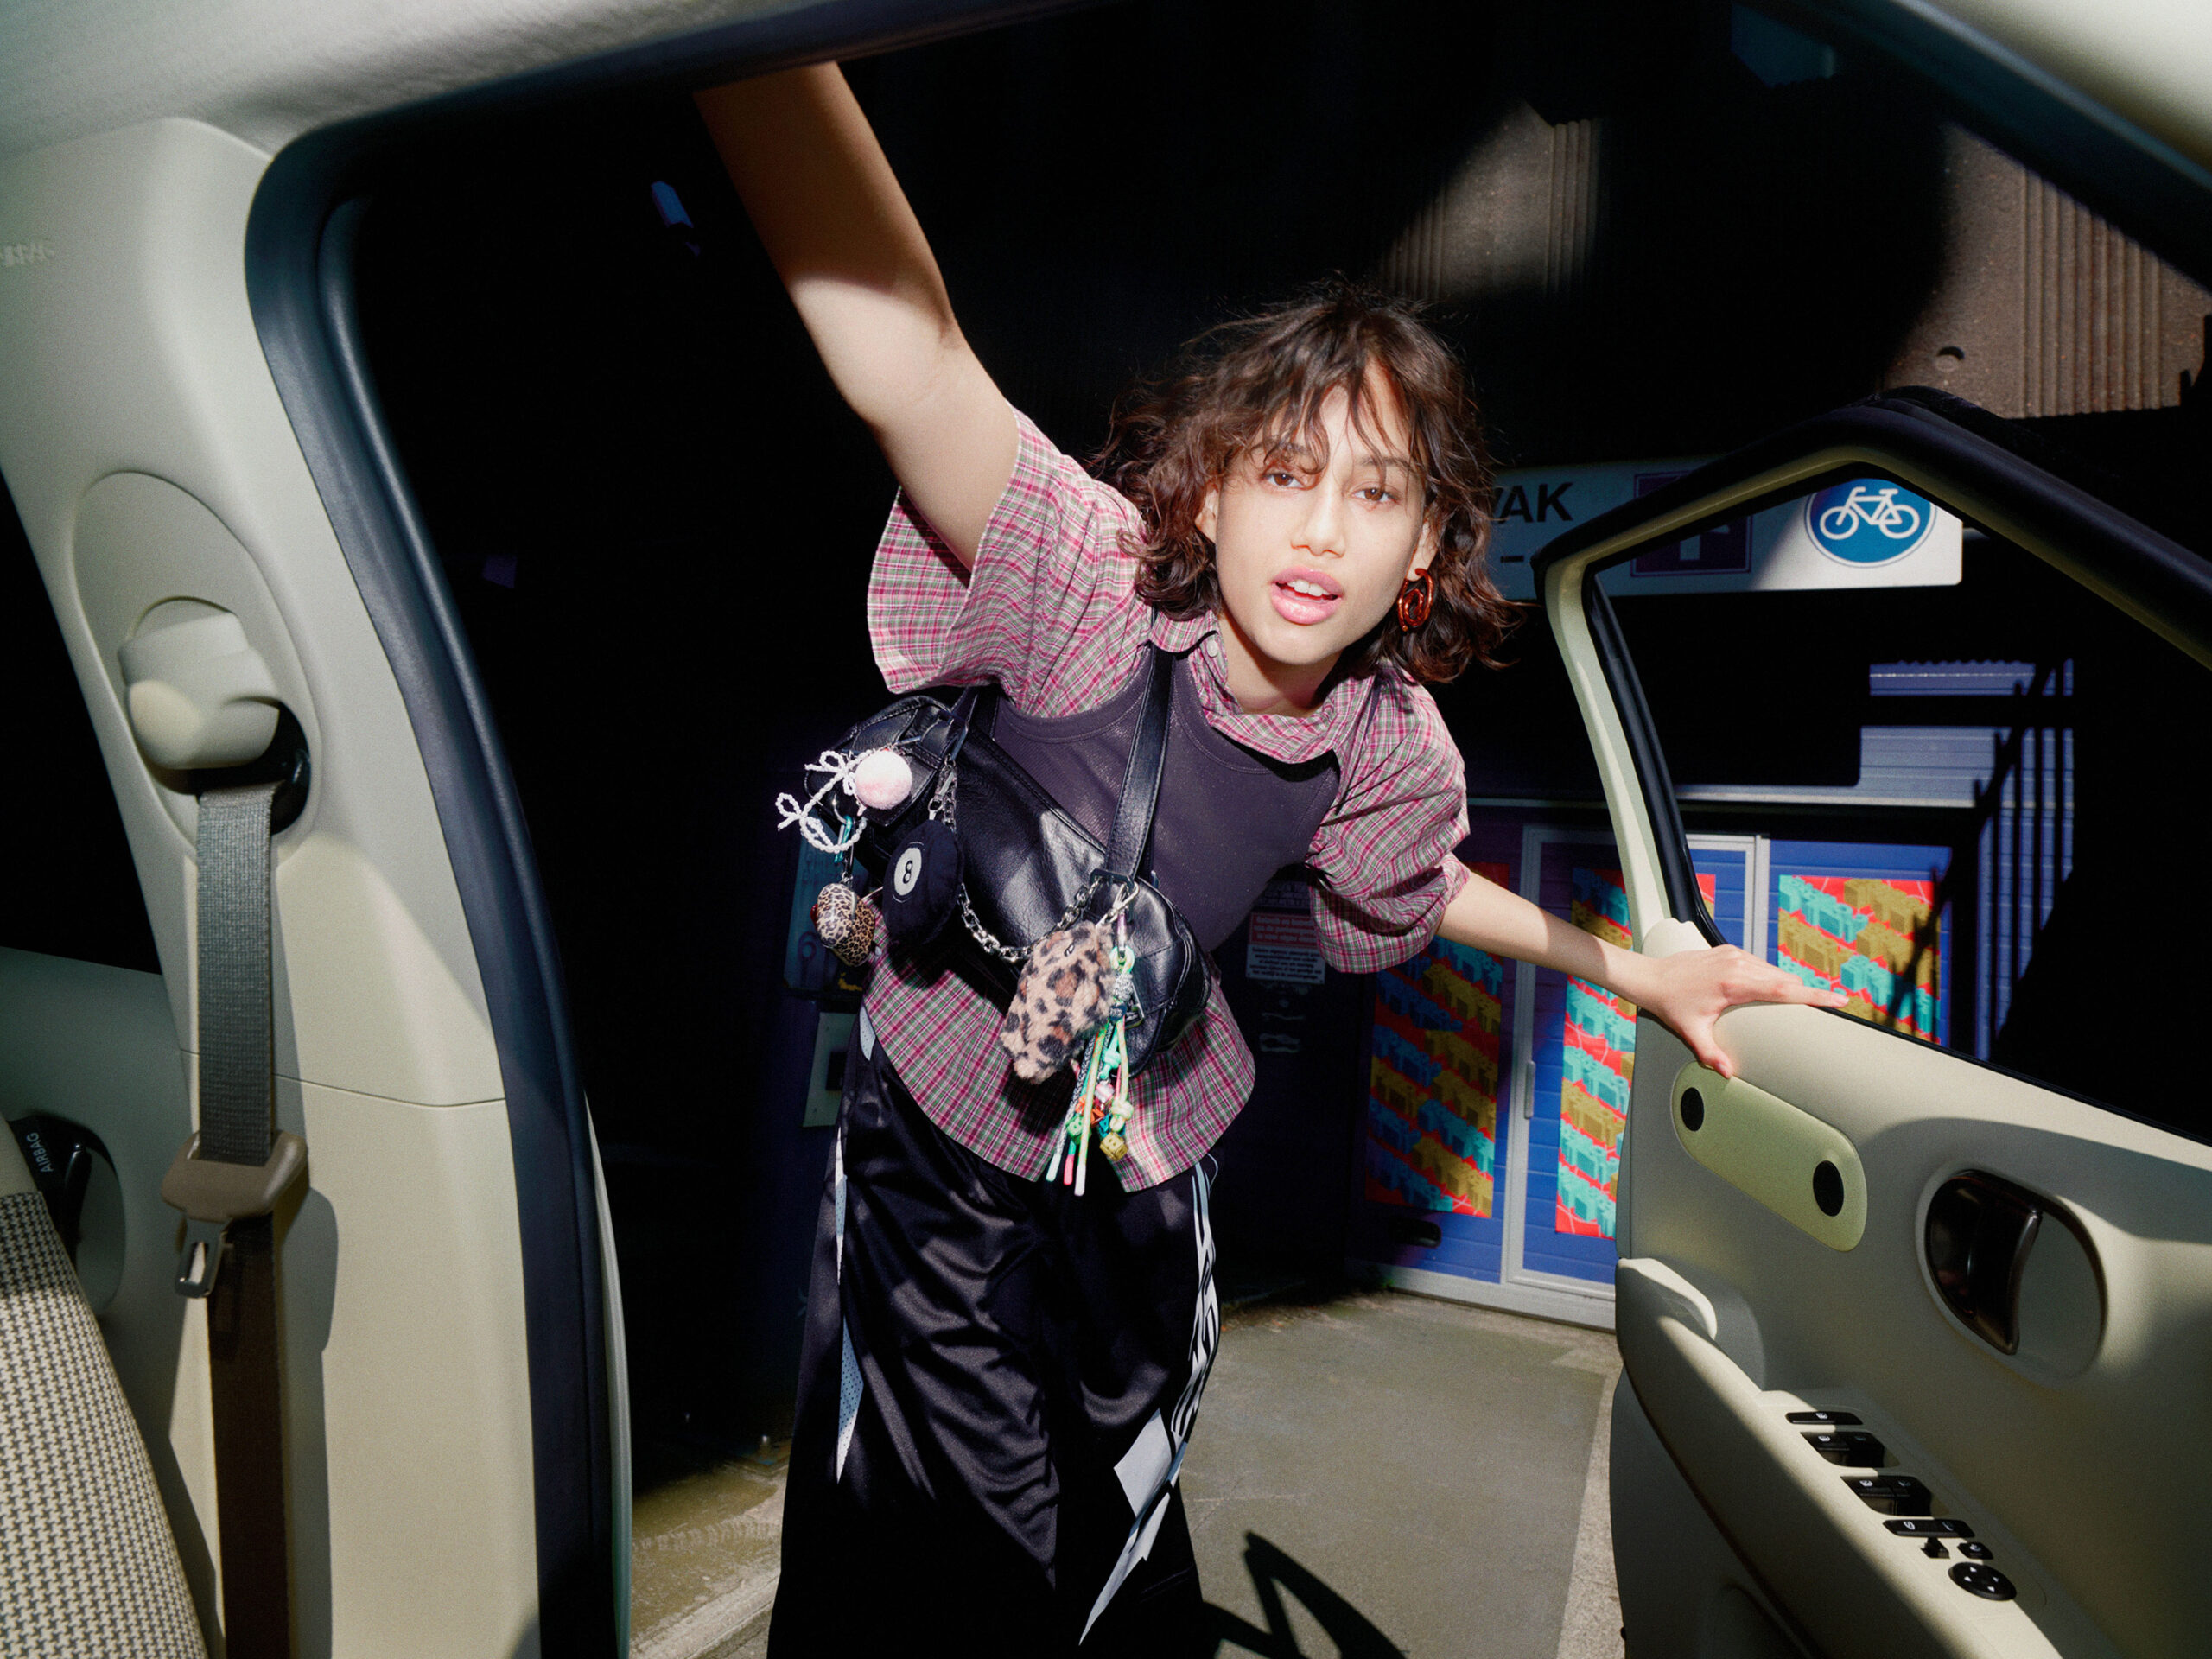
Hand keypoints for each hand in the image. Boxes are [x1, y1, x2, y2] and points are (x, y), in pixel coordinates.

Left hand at [1632, 945, 1846, 1078]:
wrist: (1651, 977)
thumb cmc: (1671, 1005)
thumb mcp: (1692, 1032)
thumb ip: (1710, 1053)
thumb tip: (1727, 1072)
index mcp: (1734, 984)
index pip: (1784, 989)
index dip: (1815, 995)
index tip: (1839, 999)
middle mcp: (1738, 964)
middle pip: (1784, 980)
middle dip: (1802, 994)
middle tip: (1821, 1009)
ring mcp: (1734, 954)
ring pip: (1773, 970)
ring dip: (1783, 985)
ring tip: (1790, 1004)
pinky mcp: (1729, 950)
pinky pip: (1759, 964)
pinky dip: (1766, 977)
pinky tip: (1762, 991)